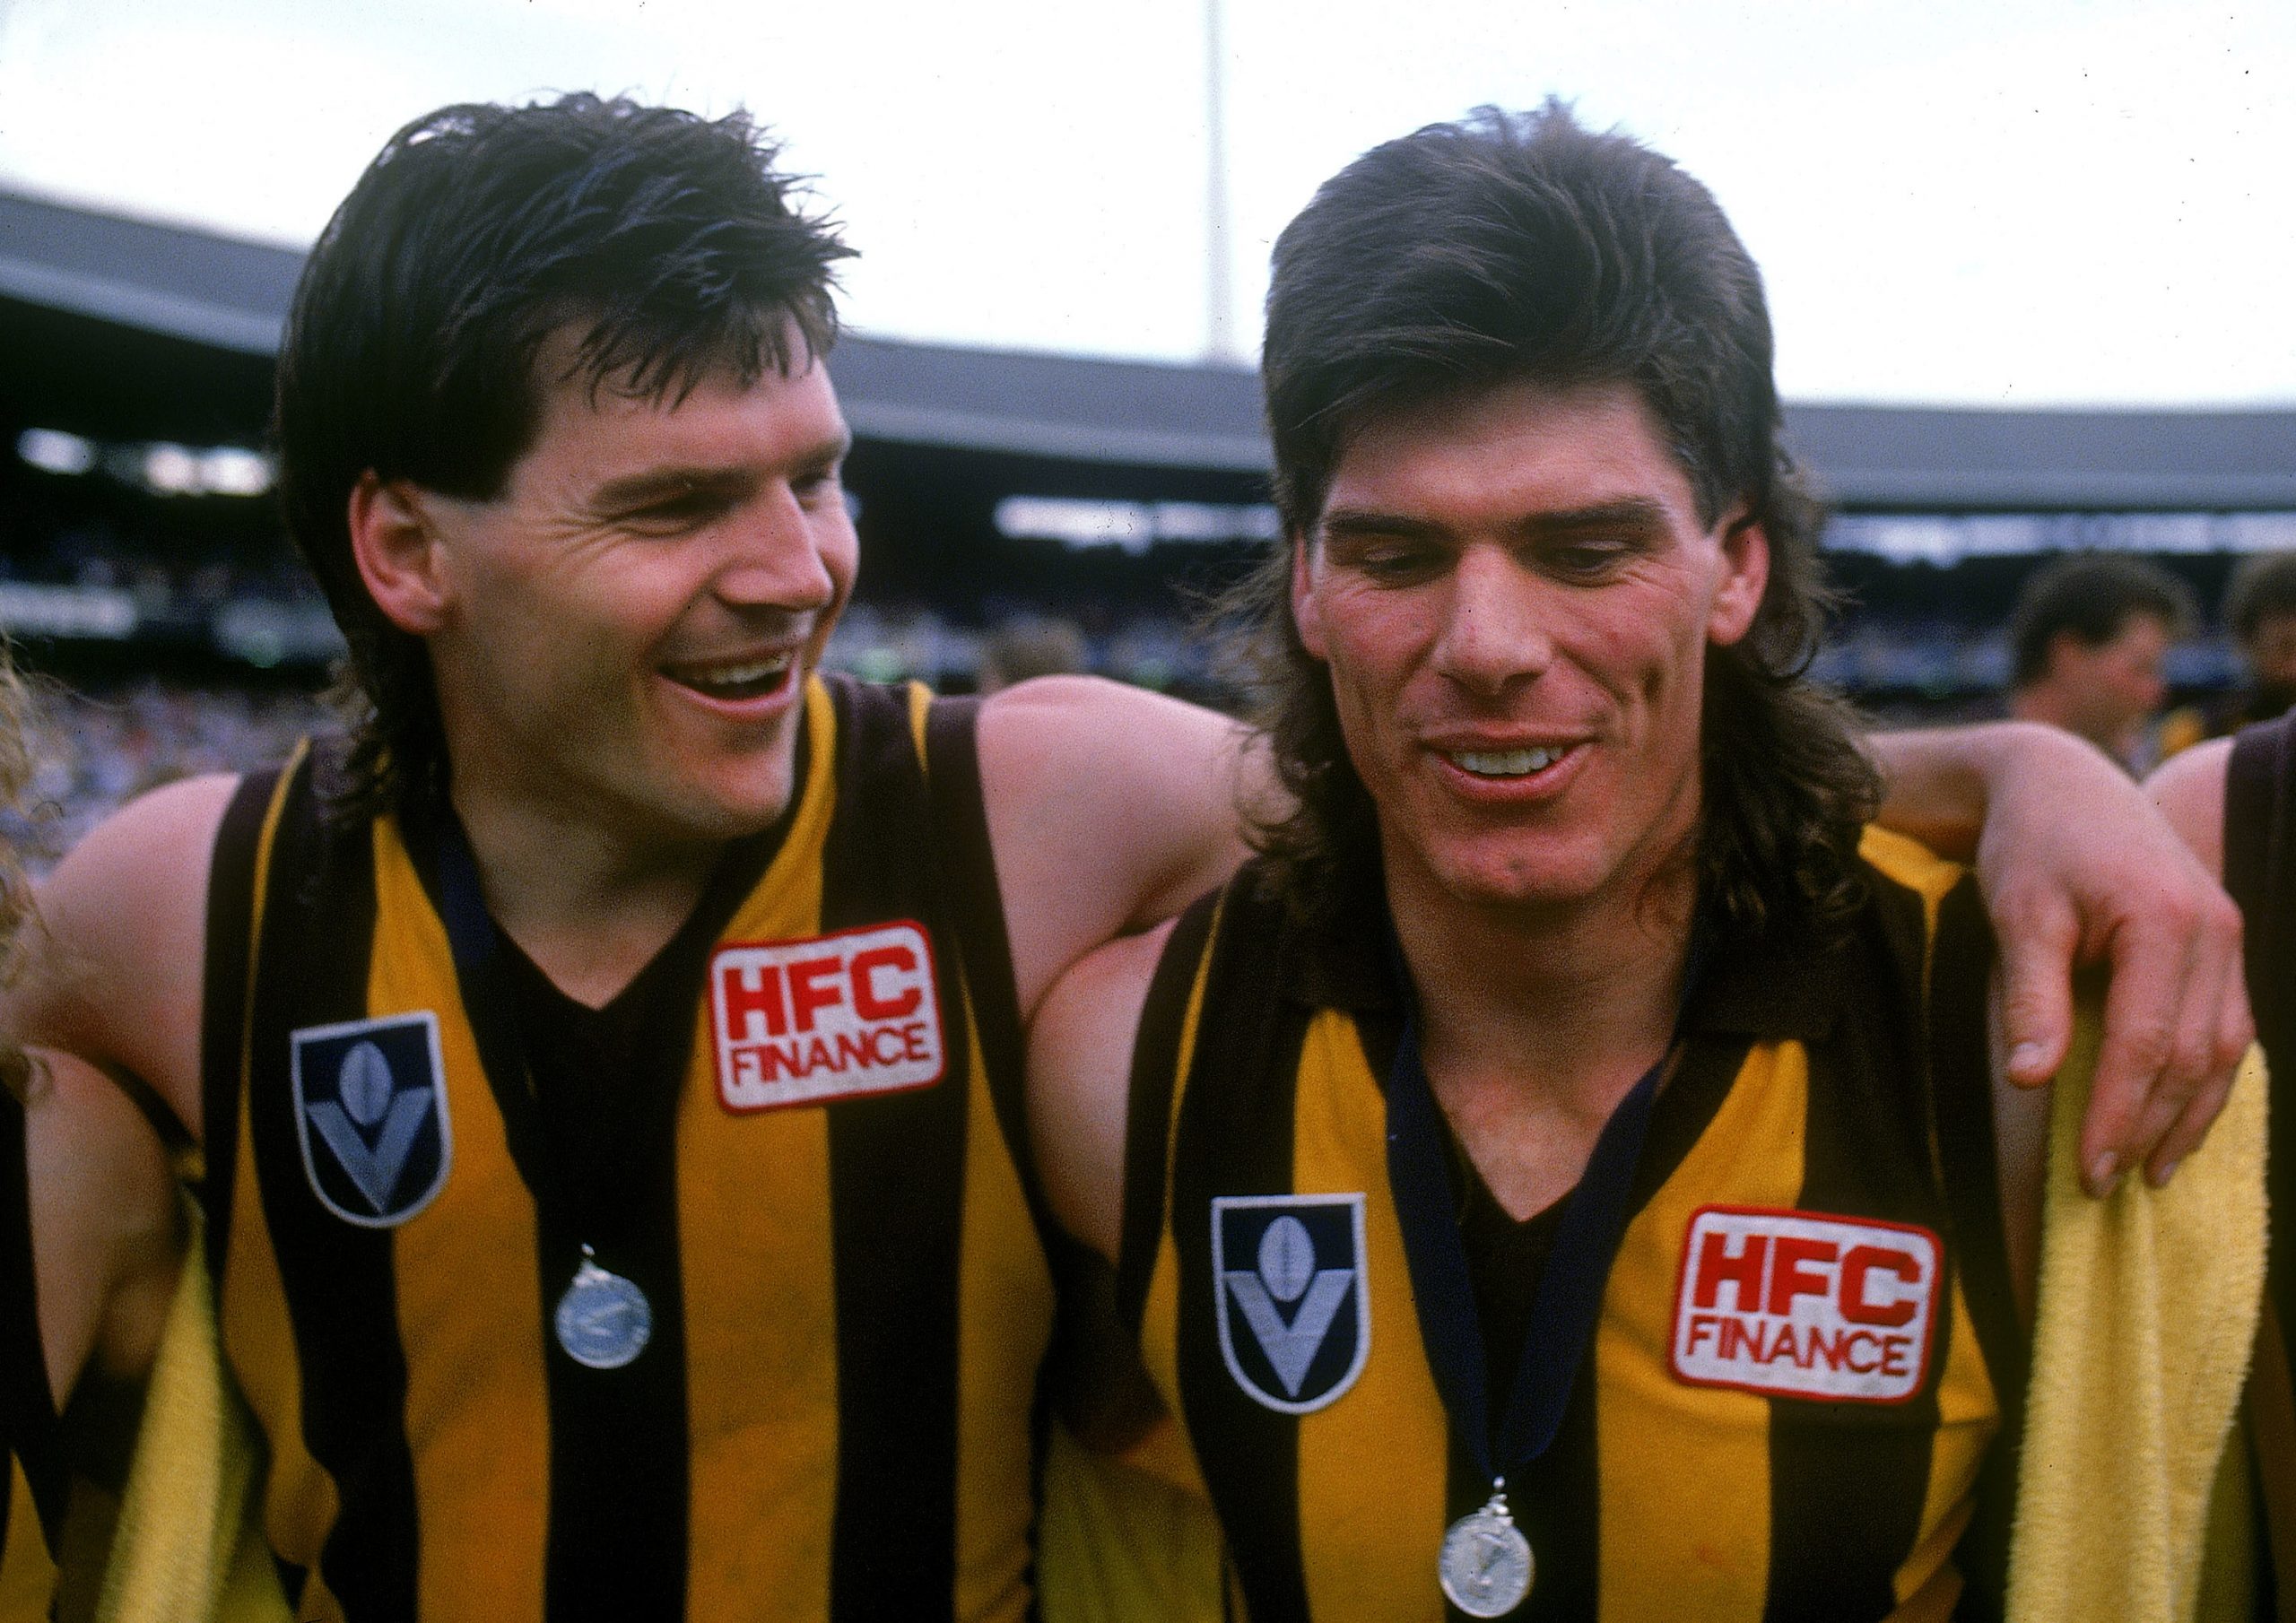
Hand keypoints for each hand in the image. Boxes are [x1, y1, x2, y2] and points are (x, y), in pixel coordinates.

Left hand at [1973, 728, 2250, 1194]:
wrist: (2061, 781)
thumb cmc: (2031, 845)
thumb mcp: (2020, 915)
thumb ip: (2032, 997)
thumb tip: (2030, 1079)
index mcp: (2163, 922)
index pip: (2146, 1044)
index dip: (2117, 1114)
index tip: (2086, 1169)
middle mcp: (2214, 931)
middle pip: (2191, 1057)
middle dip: (2148, 1127)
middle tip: (2104, 1185)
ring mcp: (2227, 937)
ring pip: (2223, 1051)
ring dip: (2187, 1117)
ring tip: (2148, 1172)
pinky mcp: (2222, 945)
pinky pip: (2227, 1028)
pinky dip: (2203, 1081)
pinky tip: (2174, 1121)